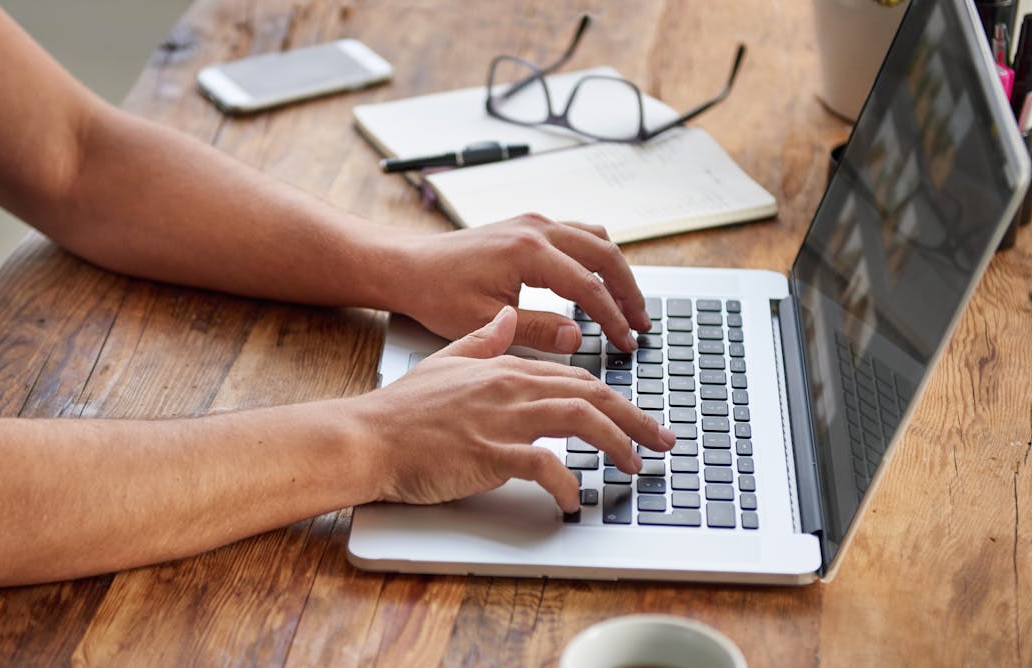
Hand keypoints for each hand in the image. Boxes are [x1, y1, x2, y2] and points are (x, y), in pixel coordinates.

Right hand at [358, 306, 676, 511]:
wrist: (367, 435)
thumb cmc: (403, 410)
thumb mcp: (447, 361)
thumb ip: (483, 340)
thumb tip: (507, 317)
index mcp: (506, 367)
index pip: (577, 378)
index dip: (616, 398)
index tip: (639, 417)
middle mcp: (511, 388)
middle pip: (592, 396)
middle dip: (636, 419)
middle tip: (664, 442)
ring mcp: (502, 419)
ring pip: (580, 421)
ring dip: (617, 445)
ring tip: (635, 467)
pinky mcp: (489, 453)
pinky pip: (544, 466)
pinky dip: (566, 484)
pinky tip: (573, 500)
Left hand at [388, 213, 651, 353]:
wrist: (410, 266)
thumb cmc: (437, 293)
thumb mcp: (485, 321)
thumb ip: (536, 330)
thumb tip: (578, 339)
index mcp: (528, 252)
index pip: (588, 286)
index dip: (613, 317)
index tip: (626, 342)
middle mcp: (536, 229)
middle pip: (605, 255)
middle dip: (628, 292)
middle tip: (641, 325)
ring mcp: (534, 222)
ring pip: (596, 239)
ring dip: (617, 271)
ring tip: (629, 305)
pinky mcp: (529, 225)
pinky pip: (579, 234)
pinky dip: (598, 257)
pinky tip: (602, 282)